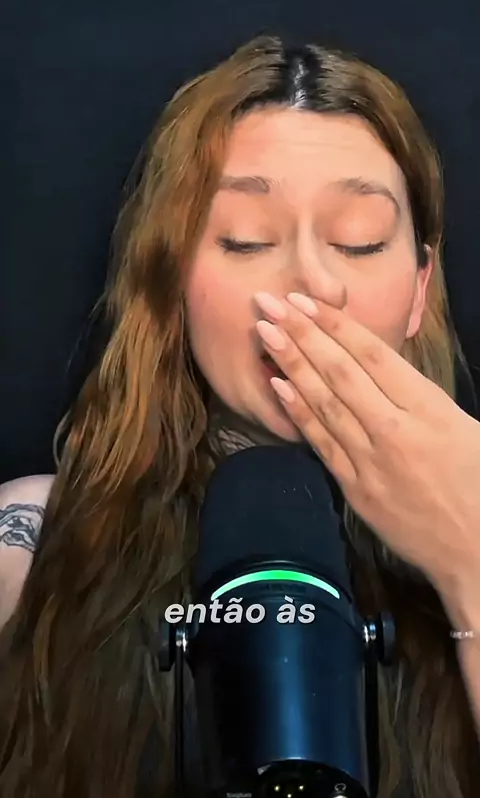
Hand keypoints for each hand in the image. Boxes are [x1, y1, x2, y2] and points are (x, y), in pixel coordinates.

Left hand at [254, 290, 479, 598]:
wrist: (476, 553)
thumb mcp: (468, 428)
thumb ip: (424, 396)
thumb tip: (382, 365)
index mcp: (430, 409)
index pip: (373, 355)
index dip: (334, 324)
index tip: (303, 300)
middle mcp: (395, 430)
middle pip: (339, 372)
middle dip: (300, 333)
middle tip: (267, 303)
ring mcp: (371, 461)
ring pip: (323, 403)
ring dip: (290, 365)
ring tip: (264, 333)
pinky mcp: (356, 489)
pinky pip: (322, 444)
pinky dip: (298, 413)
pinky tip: (276, 386)